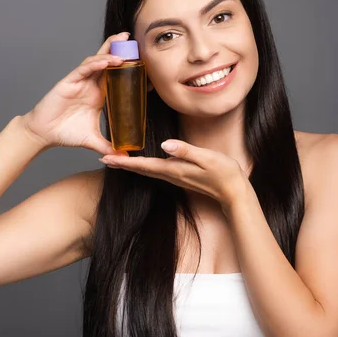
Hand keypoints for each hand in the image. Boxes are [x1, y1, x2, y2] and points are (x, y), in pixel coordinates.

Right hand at [20, 31, 131, 155]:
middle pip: (107, 61)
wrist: (44, 134)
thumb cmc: (66, 133)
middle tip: (132, 38)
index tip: (143, 62)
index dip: (127, 67)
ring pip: (97, 60)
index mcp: (99, 94)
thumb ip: (109, 148)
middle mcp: (91, 84)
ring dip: (109, 52)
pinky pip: (84, 68)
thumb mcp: (93, 140)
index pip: (116, 75)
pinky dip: (96, 63)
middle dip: (119, 48)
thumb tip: (124, 159)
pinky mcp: (69, 81)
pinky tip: (107, 60)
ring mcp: (80, 81)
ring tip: (123, 46)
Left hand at [98, 139, 249, 211]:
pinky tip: (142, 163)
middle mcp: (171, 175)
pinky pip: (156, 172)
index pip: (143, 165)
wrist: (234, 191)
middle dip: (121, 165)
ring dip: (131, 166)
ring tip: (117, 161)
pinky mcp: (180, 176)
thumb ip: (186, 151)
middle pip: (141, 170)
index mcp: (174, 170)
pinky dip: (144, 167)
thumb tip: (165, 144)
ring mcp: (175, 177)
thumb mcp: (207, 158)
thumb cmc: (224, 172)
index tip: (105, 158)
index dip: (124, 162)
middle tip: (103, 159)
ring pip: (147, 171)